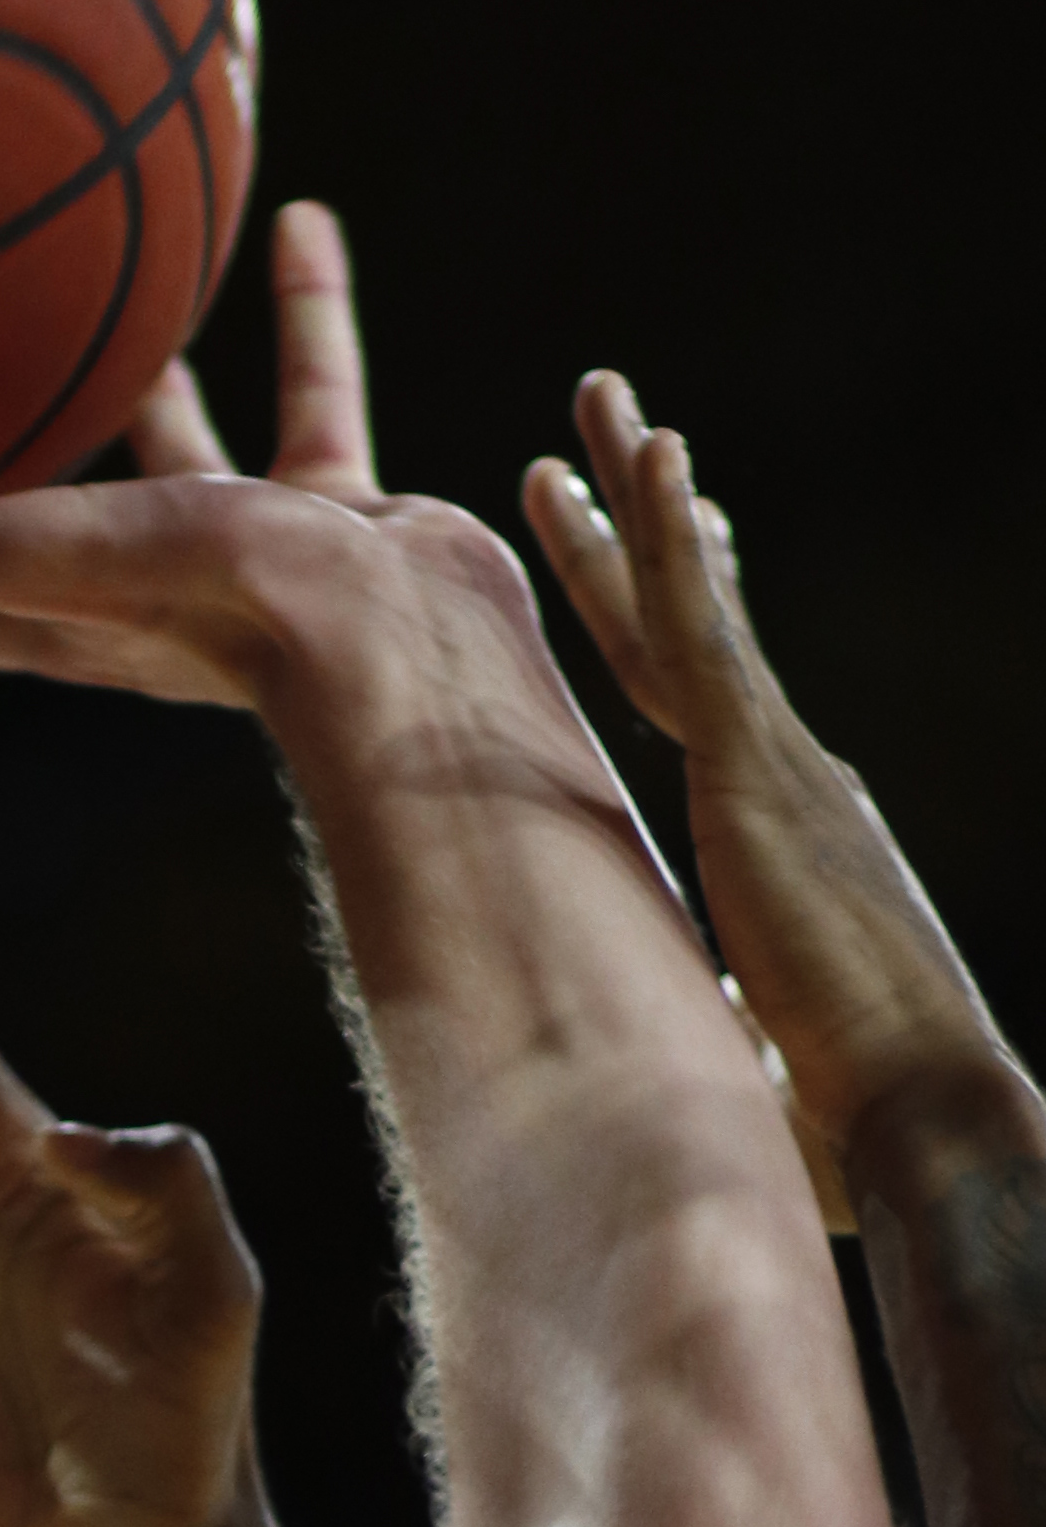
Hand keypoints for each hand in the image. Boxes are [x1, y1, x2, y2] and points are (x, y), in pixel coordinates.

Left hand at [0, 199, 524, 718]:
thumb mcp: (30, 556)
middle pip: (34, 533)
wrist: (396, 634)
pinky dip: (306, 311)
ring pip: (183, 453)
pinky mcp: (333, 517)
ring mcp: (242, 555)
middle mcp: (138, 592)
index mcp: (51, 621)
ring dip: (154, 387)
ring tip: (126, 309)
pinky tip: (295, 219)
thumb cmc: (205, 602)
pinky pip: (312, 389)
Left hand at [525, 375, 1018, 1211]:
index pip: (709, 705)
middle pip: (686, 627)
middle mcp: (786, 778)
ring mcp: (776, 767)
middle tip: (605, 435)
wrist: (924, 1123)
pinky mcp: (761, 777)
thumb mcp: (755, 1049)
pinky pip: (700, 635)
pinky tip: (647, 456)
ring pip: (686, 603)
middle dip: (643, 528)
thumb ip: (715, 1017)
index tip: (663, 543)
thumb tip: (678, 1046)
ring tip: (601, 401)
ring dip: (640, 496)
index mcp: (782, 834)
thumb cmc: (853, 1125)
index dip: (679, 617)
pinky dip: (671, 541)